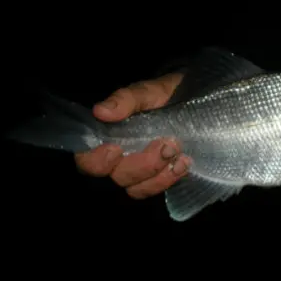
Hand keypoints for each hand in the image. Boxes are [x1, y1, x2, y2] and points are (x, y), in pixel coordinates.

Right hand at [74, 72, 191, 198]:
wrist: (193, 98)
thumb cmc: (163, 94)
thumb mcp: (147, 91)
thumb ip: (125, 100)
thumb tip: (101, 111)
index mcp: (107, 137)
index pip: (87, 161)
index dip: (97, 161)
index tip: (116, 149)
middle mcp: (119, 159)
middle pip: (118, 177)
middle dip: (143, 164)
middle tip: (166, 143)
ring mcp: (139, 172)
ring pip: (137, 188)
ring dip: (159, 174)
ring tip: (178, 151)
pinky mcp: (158, 178)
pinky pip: (157, 188)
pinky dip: (170, 178)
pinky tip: (184, 161)